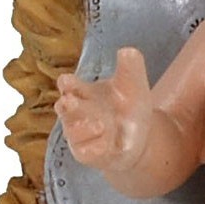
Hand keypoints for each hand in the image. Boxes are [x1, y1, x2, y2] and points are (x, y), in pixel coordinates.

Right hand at [54, 47, 151, 169]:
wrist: (140, 138)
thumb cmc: (128, 107)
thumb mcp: (134, 85)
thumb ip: (130, 67)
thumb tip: (128, 51)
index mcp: (83, 92)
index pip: (68, 85)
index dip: (67, 83)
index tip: (68, 81)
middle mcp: (76, 112)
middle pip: (65, 107)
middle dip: (67, 105)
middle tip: (70, 101)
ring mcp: (79, 134)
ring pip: (73, 131)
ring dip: (84, 127)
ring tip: (101, 124)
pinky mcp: (86, 152)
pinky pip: (85, 151)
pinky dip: (95, 147)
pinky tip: (107, 143)